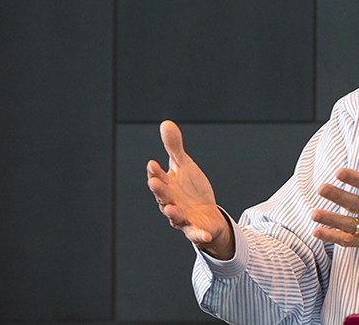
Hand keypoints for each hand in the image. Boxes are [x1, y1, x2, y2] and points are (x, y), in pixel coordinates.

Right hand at [147, 120, 233, 258]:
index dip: (155, 172)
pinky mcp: (195, 230)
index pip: (158, 178)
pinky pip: (196, 233)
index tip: (152, 163)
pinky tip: (204, 235)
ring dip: (172, 213)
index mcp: (167, 186)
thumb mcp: (184, 166)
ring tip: (170, 209)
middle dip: (159, 190)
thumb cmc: (191, 189)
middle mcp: (171, 203)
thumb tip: (166, 123)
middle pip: (163, 197)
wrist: (206, 214)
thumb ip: (174, 148)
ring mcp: (182, 218)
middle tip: (154, 182)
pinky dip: (199, 235)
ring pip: (175, 217)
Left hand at [310, 143, 358, 265]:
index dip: (355, 179)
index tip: (339, 172)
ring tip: (313, 213)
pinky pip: (350, 241)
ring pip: (350, 225)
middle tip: (321, 188)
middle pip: (357, 205)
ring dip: (331, 219)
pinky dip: (333, 238)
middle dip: (338, 197)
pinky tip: (317, 231)